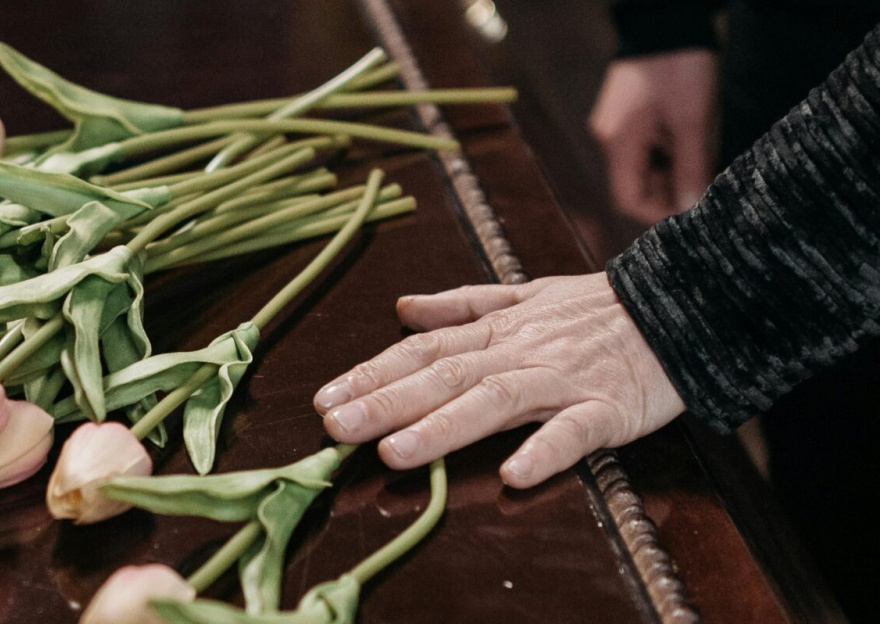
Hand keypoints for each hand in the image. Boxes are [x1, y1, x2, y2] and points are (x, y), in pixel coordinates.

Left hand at [314, 273, 685, 487]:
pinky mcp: (608, 407)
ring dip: (444, 426)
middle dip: (385, 401)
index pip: (423, 350)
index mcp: (497, 330)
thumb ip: (462, 305)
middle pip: (445, 375)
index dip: (372, 373)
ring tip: (395, 453)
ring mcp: (563, 379)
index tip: (325, 397)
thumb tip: (402, 308)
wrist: (682, 305)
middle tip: (334, 426)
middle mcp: (520, 351)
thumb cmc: (596, 309)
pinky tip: (515, 475)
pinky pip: (575, 431)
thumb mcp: (525, 295)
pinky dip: (545, 450)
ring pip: (497, 400)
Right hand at [589, 50, 716, 223]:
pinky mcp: (628, 113)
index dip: (659, 211)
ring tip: (701, 159)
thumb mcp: (691, 122)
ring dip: (671, 171)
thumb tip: (691, 207)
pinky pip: (644, 146)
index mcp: (618, 143)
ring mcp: (617, 124)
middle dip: (668, 190)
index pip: (628, 198)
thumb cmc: (678, 68)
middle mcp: (610, 138)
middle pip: (635, 183)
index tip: (691, 208)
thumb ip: (690, 168)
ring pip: (642, 165)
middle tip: (702, 182)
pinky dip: (667, 152)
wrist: (667, 19)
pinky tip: (690, 141)